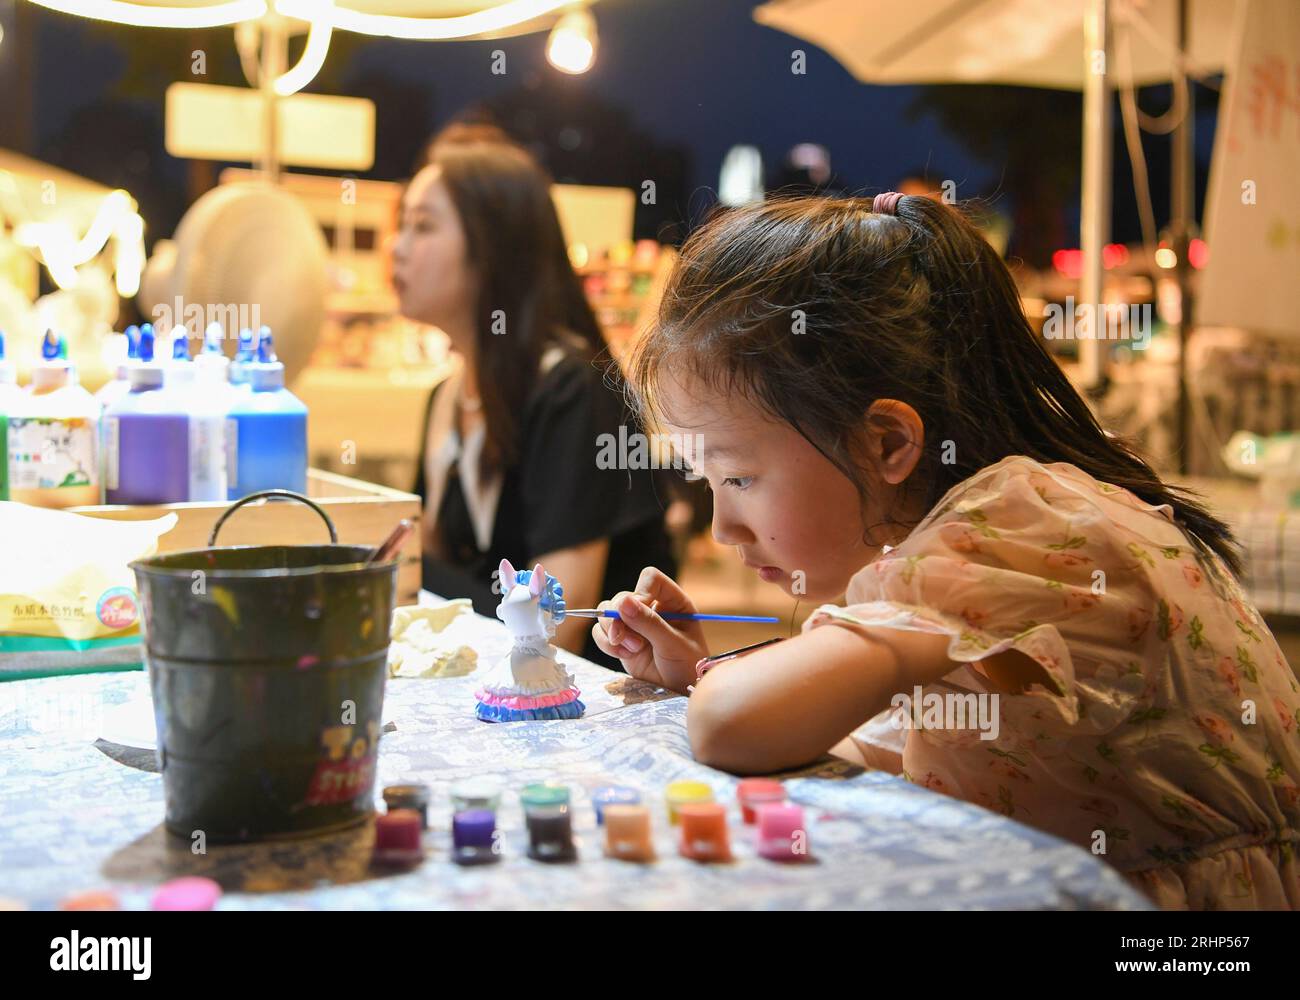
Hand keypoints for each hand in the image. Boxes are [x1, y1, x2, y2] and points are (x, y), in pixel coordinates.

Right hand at [590, 567, 707, 693]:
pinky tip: (625, 656)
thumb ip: (649, 623)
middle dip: (618, 619)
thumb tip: (623, 603)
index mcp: (672, 601)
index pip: (649, 579)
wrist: (680, 691)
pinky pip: (600, 632)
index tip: (637, 615)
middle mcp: (652, 608)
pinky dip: (606, 644)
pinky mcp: (622, 640)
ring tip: (630, 651)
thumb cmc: (687, 666)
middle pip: (622, 597)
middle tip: (625, 640)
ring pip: (607, 613)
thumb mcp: (673, 644)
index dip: (640, 593)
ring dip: (612, 632)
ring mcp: (635, 624)